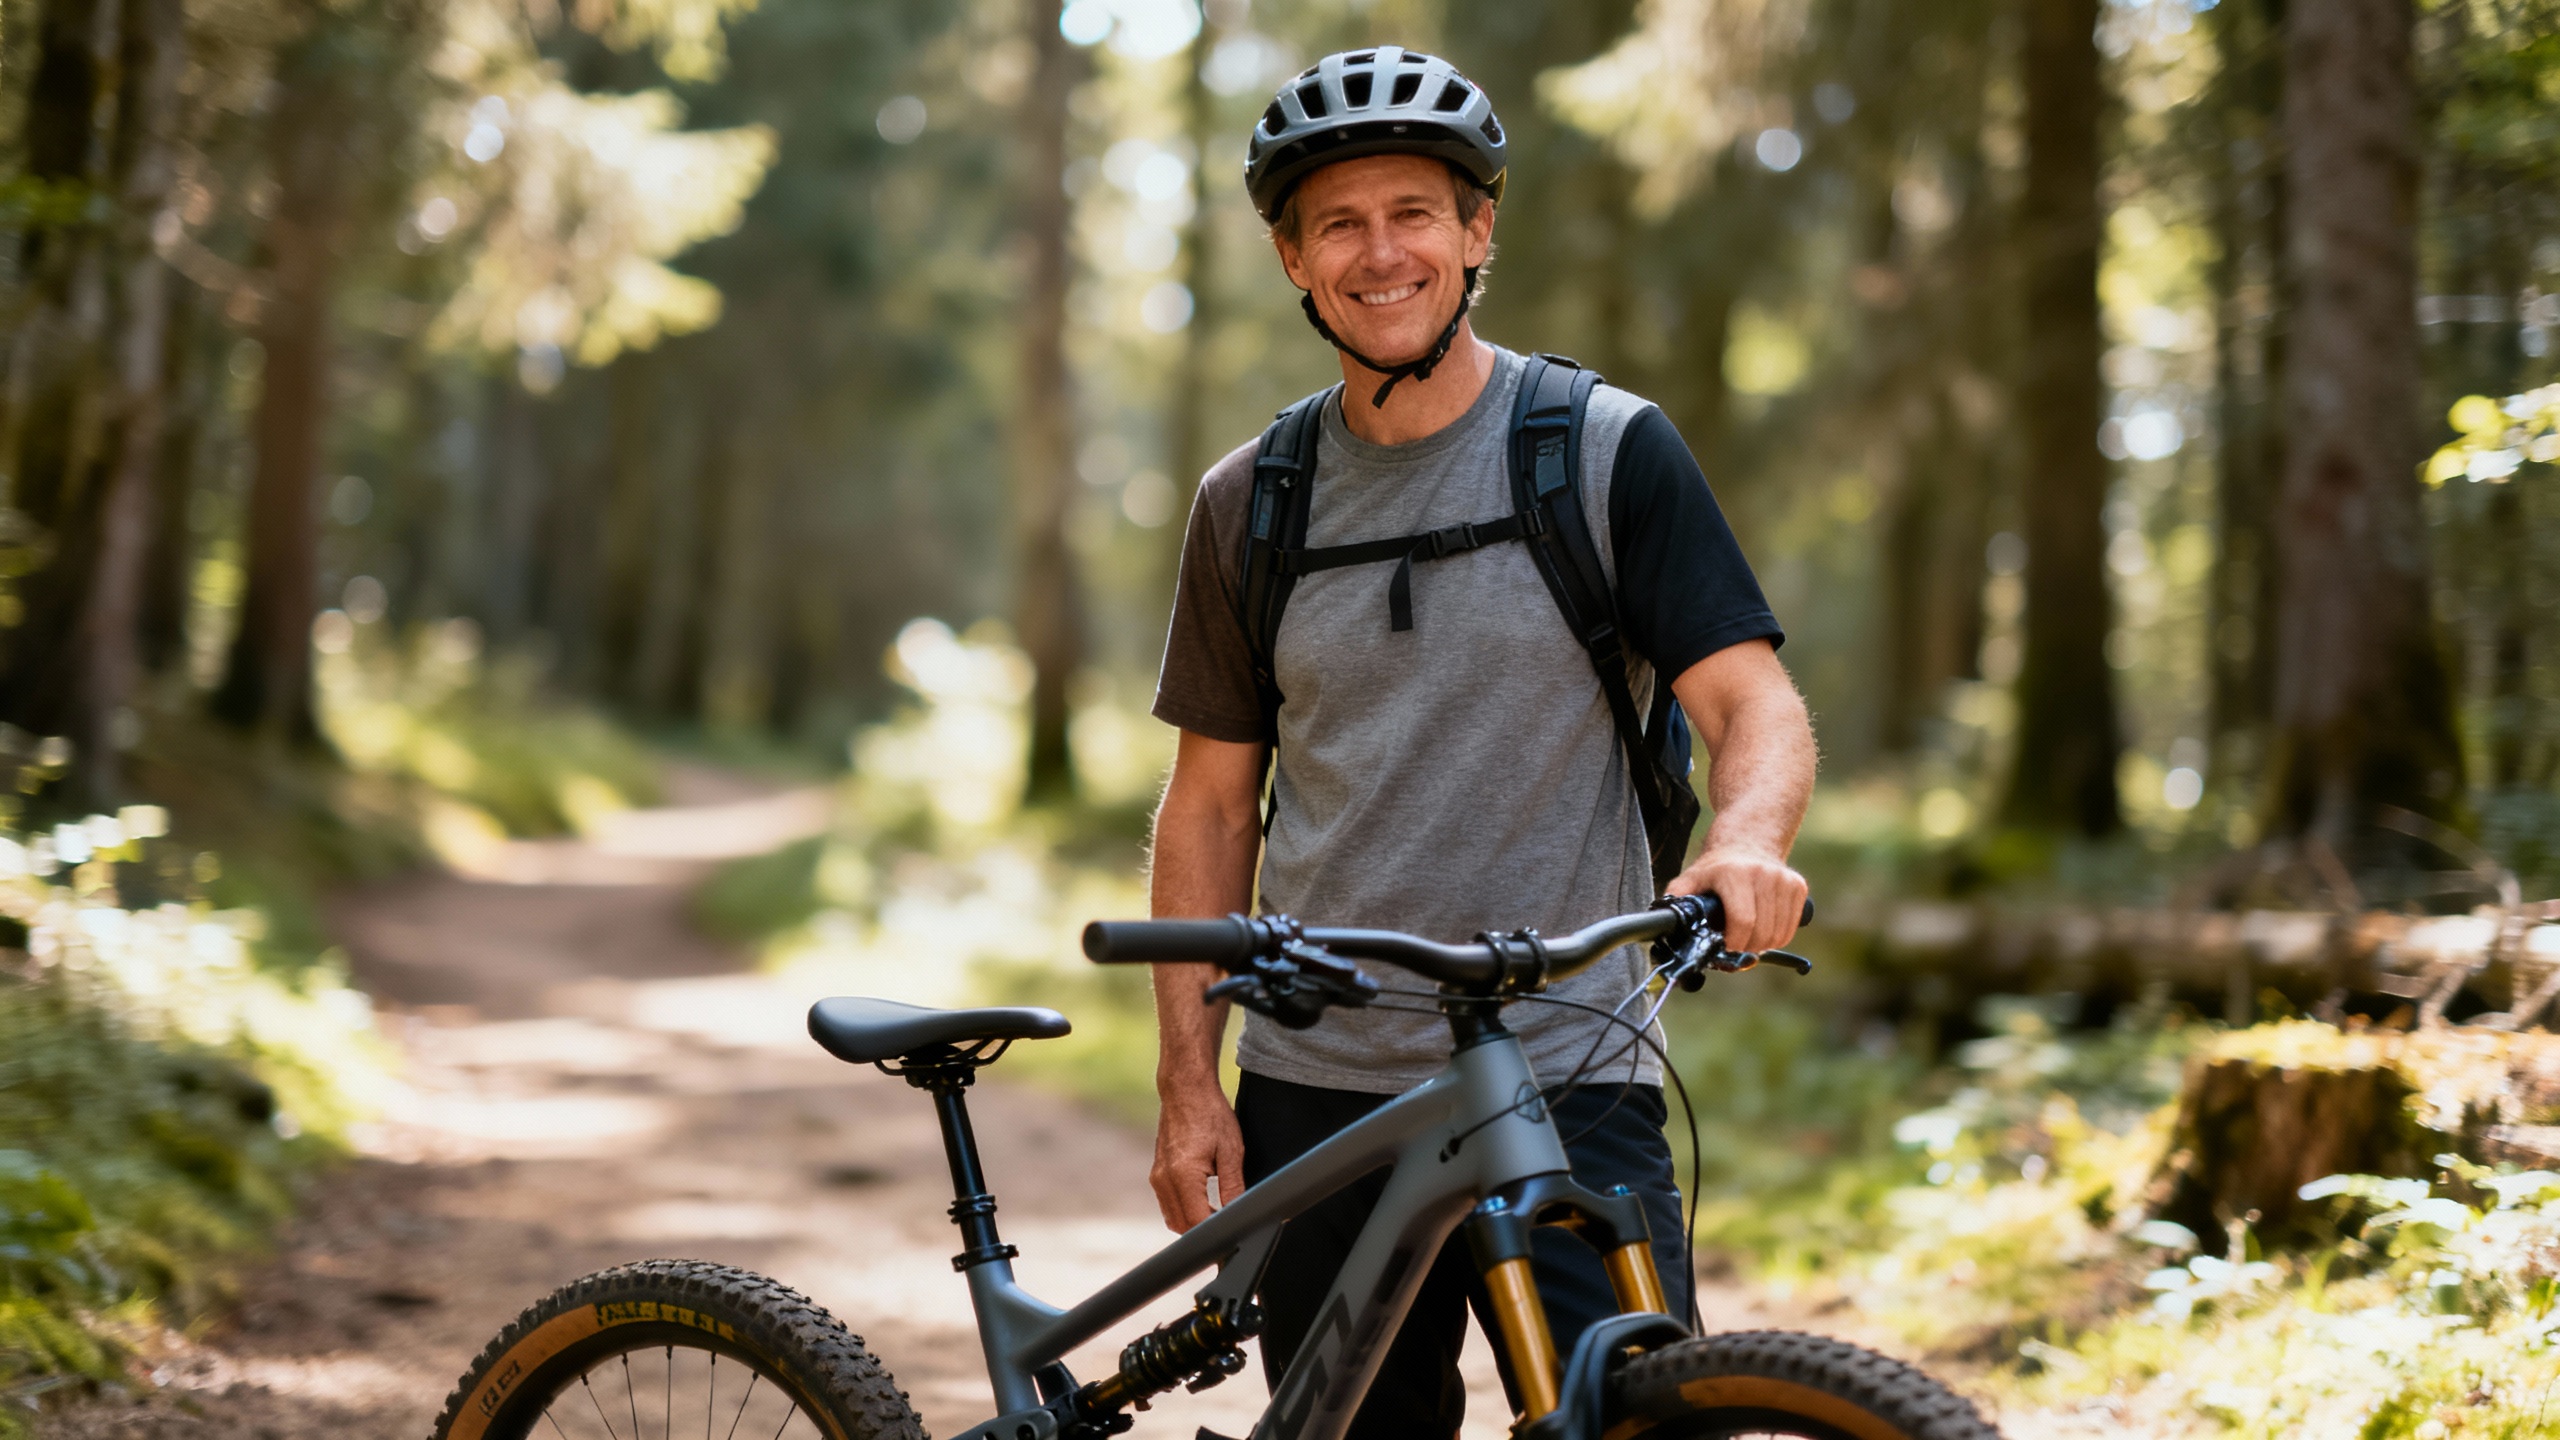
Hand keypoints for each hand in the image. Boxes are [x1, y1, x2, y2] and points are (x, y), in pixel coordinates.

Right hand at [1150, 1080, 1244, 1231]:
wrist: (1186, 1090)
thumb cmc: (1210, 1115)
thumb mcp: (1232, 1151)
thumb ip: (1233, 1187)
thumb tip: (1238, 1214)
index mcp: (1183, 1175)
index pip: (1197, 1223)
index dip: (1215, 1233)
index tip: (1232, 1232)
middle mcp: (1164, 1179)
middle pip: (1182, 1226)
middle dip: (1204, 1231)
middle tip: (1227, 1223)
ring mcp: (1157, 1177)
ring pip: (1173, 1218)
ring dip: (1193, 1221)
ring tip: (1217, 1212)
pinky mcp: (1157, 1173)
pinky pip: (1168, 1204)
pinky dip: (1184, 1209)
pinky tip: (1203, 1200)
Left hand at [1666, 847, 1806, 955]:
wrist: (1748, 841)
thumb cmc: (1717, 867)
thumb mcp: (1693, 877)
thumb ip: (1678, 897)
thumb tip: (1661, 920)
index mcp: (1734, 874)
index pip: (1743, 921)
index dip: (1735, 942)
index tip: (1727, 947)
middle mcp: (1763, 874)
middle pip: (1761, 932)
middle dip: (1747, 947)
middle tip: (1735, 946)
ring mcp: (1784, 880)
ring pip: (1778, 934)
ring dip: (1763, 944)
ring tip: (1748, 938)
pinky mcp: (1798, 886)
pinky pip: (1791, 928)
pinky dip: (1778, 937)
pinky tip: (1764, 928)